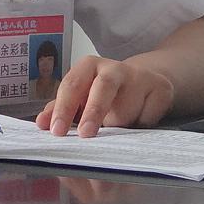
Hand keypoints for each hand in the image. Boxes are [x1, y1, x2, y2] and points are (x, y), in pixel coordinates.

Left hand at [36, 55, 174, 136]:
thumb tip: (41, 123)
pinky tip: (138, 125)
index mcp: (88, 67)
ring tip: (117, 129)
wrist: (144, 84)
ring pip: (127, 108)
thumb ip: (60, 110)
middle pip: (103, 87)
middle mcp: (113, 67)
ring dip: (119, 125)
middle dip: (93, 112)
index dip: (63, 108)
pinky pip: (147, 117)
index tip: (56, 131)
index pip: (72, 85)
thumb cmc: (103, 95)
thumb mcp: (80, 99)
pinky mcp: (161, 88)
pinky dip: (140, 127)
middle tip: (86, 135)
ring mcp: (140, 76)